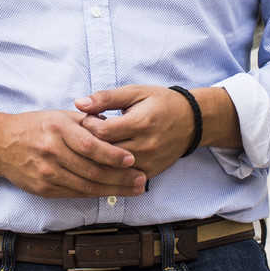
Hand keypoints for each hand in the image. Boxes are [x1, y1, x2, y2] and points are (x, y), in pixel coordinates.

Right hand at [0, 109, 146, 198]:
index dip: (114, 155)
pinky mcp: (43, 189)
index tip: (133, 160)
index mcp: (57, 128)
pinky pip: (74, 193)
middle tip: (142, 180)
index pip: (91, 145)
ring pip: (86, 186)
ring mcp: (46, 172)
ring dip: (114, 190)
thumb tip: (115, 128)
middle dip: (121, 177)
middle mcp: (52, 151)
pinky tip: (110, 193)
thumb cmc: (34, 126)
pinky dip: (95, 194)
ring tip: (134, 189)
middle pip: (92, 170)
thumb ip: (86, 122)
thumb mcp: (59, 115)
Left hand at [73, 86, 195, 179]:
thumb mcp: (134, 92)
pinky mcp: (150, 173)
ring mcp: (148, 162)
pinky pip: (123, 178)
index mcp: (140, 123)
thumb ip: (106, 98)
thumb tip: (79, 103)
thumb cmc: (160, 103)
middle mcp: (145, 146)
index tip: (89, 118)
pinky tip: (107, 158)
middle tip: (88, 133)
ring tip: (97, 144)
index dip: (88, 124)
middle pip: (104, 152)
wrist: (190, 121)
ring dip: (98, 158)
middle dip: (90, 143)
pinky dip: (111, 170)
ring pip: (112, 168)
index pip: (101, 132)